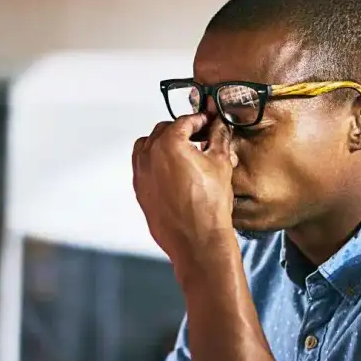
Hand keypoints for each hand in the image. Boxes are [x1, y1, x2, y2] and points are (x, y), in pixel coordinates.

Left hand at [132, 114, 236, 269]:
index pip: (184, 121)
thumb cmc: (208, 207)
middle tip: (199, 136)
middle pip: (163, 130)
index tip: (208, 122)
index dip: (200, 119)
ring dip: (164, 144)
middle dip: (182, 130)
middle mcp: (149, 156)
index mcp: (169, 143)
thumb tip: (219, 126)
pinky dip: (155, 162)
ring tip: (184, 153)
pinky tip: (173, 171)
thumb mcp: (220, 164)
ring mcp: (141, 174)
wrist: (197, 240)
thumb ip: (218, 138)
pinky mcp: (140, 191)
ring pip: (148, 147)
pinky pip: (144, 168)